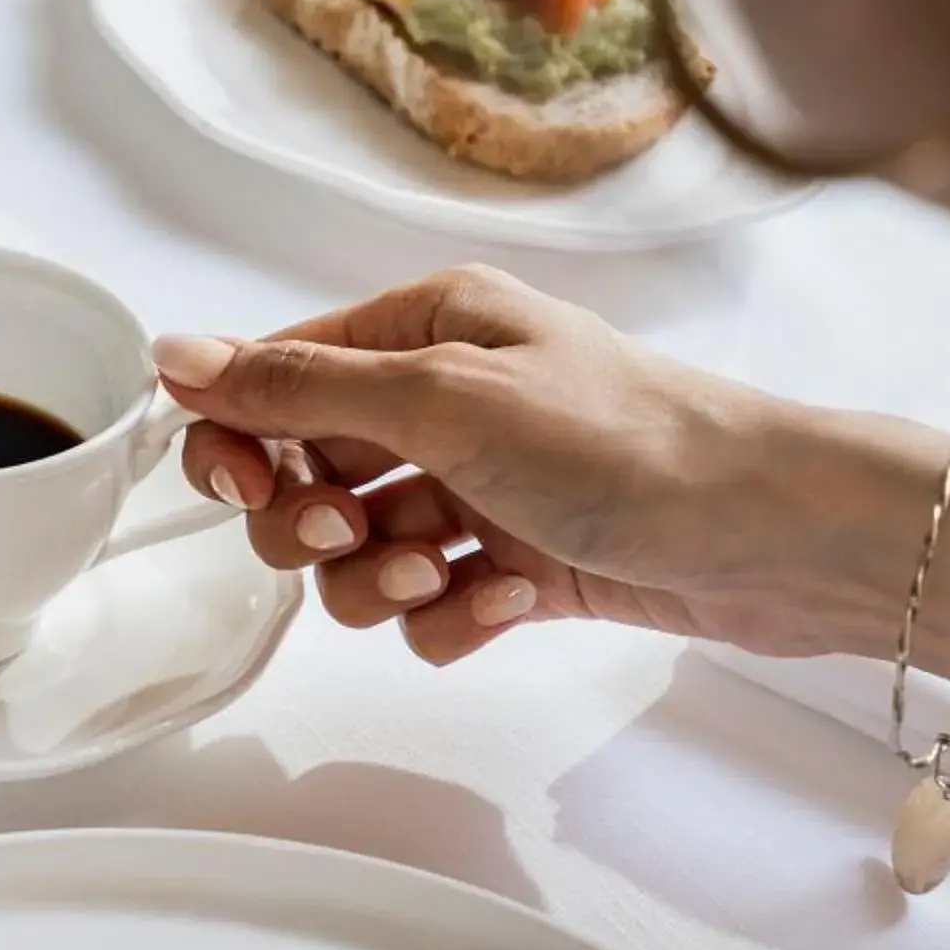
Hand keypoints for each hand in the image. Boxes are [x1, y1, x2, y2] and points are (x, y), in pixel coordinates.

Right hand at [160, 266, 939, 666]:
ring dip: (386, 582)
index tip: (248, 491)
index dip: (238, 445)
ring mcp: (482, 489)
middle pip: (303, 477)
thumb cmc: (633, 442)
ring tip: (452, 573)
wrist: (773, 537)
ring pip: (360, 559)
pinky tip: (513, 601)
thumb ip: (301, 386)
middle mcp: (447, 401)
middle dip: (315, 526)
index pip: (273, 380)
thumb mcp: (445, 398)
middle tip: (359, 533)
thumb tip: (176, 357)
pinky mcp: (519, 565)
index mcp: (422, 329)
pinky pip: (429, 612)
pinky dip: (456, 619)